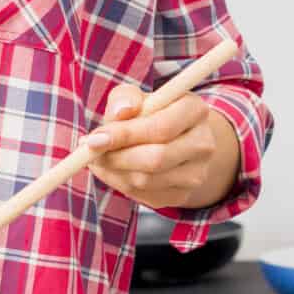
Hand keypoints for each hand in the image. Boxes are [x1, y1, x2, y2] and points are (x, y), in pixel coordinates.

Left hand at [82, 85, 239, 213]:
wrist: (174, 140)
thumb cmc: (149, 113)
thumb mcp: (136, 98)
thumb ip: (125, 98)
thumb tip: (120, 112)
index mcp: (195, 110)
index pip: (161, 127)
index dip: (125, 135)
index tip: (94, 139)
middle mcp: (204, 143)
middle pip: (156, 159)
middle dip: (116, 157)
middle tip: (90, 152)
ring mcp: (197, 173)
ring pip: (146, 181)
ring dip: (113, 171)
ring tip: (98, 158)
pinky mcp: (183, 194)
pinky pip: (144, 196)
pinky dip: (120, 184)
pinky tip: (112, 170)